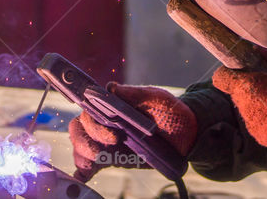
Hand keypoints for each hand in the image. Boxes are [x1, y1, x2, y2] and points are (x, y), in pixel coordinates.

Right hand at [68, 82, 196, 180]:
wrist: (187, 134)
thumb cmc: (170, 112)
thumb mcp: (156, 98)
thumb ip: (133, 94)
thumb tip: (111, 87)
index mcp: (111, 107)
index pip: (87, 111)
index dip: (92, 121)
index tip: (112, 128)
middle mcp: (104, 124)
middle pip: (79, 131)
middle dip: (88, 139)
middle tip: (113, 142)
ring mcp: (107, 143)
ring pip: (81, 148)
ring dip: (85, 155)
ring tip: (101, 159)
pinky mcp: (113, 159)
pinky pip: (91, 167)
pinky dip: (82, 173)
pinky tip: (83, 179)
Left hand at [213, 47, 266, 154]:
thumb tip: (257, 49)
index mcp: (249, 87)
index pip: (221, 78)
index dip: (230, 71)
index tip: (244, 69)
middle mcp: (245, 109)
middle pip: (237, 93)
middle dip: (250, 86)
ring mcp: (253, 126)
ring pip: (248, 108)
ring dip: (259, 103)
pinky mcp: (262, 139)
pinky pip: (258, 123)